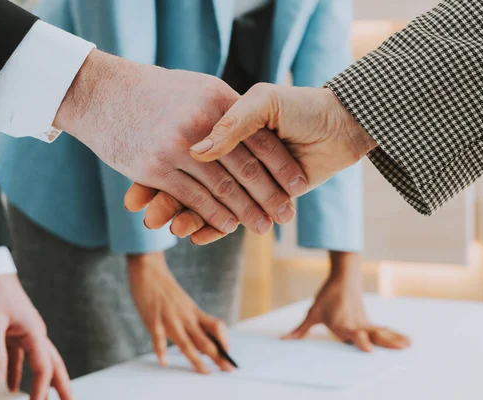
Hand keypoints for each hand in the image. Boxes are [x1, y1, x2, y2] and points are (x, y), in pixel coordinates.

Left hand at [0, 275, 71, 399]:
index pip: (43, 368)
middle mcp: (35, 335)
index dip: (40, 390)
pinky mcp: (15, 333)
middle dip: (62, 386)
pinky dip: (17, 373)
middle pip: (53, 365)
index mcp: (34, 333)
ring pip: (39, 362)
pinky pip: (20, 357)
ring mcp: (26, 334)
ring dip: (42, 382)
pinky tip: (11, 386)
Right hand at [55, 50, 308, 236]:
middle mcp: (201, 122)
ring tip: (263, 227)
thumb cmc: (155, 91)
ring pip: (222, 188)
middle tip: (285, 216)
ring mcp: (177, 146)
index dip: (281, 165)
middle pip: (245, 168)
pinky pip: (194, 197)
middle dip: (270, 196)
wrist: (101, 90)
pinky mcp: (155, 167)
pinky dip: (214, 215)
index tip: (299, 185)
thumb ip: (231, 110)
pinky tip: (228, 226)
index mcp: (218, 99)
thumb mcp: (200, 87)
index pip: (259, 139)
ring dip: (245, 212)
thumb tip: (262, 135)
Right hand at [126, 84, 377, 235]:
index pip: (188, 156)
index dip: (164, 169)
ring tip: (166, 229)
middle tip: (145, 217)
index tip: (140, 187)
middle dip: (169, 200)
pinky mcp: (261, 198)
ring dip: (188, 216)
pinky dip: (215, 226)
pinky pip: (231, 215)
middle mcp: (231, 154)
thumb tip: (201, 151)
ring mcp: (244, 177)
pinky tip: (194, 236)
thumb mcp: (265, 102)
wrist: (341, 125)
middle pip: (193, 182)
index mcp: (227, 129)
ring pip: (210, 201)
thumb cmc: (302, 108)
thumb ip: (236, 123)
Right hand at [127, 252, 234, 373]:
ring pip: (186, 344)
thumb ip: (191, 322)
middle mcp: (186, 317)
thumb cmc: (166, 290)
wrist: (150, 272)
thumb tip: (200, 344)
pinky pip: (158, 339)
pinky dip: (161, 351)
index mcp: (194, 312)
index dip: (224, 341)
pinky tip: (164, 361)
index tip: (228, 353)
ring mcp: (170, 320)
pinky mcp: (154, 321)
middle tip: (228, 369)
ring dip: (197, 360)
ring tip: (206, 372)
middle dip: (218, 357)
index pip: (217, 327)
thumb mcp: (184, 305)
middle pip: (205, 340)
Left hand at [283, 252, 409, 351]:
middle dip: (384, 343)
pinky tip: (407, 341)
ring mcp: (364, 322)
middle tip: (398, 349)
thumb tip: (285, 340)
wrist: (344, 276)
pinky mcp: (369, 321)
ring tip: (408, 346)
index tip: (368, 349)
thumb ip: (301, 329)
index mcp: (342, 324)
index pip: (352, 334)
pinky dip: (395, 335)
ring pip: (381, 333)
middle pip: (372, 335)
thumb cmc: (328, 295)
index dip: (360, 341)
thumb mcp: (312, 312)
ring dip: (394, 340)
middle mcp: (356, 324)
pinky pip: (383, 330)